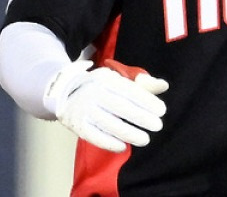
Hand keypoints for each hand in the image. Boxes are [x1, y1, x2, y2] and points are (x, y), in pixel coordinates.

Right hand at [43, 59, 169, 151]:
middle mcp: (93, 93)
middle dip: (141, 118)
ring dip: (129, 133)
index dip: (147, 101)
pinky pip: (94, 136)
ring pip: (108, 123)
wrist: (63, 92)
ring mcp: (83, 109)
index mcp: (106, 78)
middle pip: (120, 107)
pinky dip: (109, 143)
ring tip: (145, 139)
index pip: (129, 90)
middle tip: (158, 126)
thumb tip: (163, 86)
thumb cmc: (100, 86)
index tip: (161, 111)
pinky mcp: (76, 124)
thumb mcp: (118, 78)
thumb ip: (142, 83)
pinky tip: (123, 147)